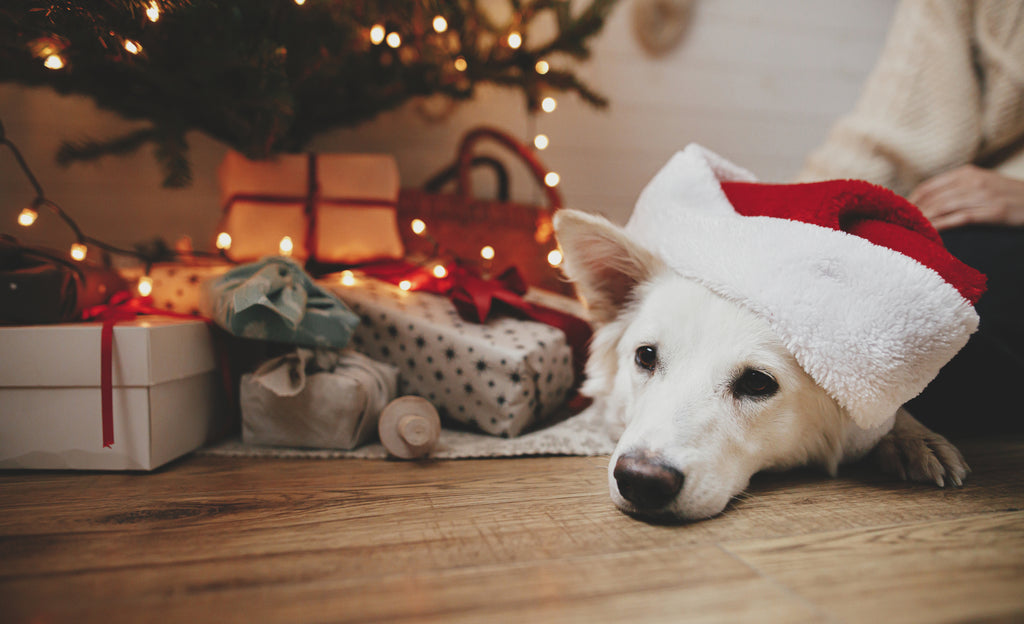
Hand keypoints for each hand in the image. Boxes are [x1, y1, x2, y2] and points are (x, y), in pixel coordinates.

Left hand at [908, 165, 1023, 229]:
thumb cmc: (1008, 196)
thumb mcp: (982, 184)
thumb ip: (957, 189)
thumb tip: (928, 203)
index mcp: (966, 173)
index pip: (928, 187)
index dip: (910, 202)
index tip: (899, 216)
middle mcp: (972, 181)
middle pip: (932, 199)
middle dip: (913, 214)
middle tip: (898, 228)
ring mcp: (983, 196)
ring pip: (942, 208)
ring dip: (923, 222)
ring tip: (909, 234)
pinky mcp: (993, 211)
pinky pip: (959, 219)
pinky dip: (942, 227)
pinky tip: (931, 236)